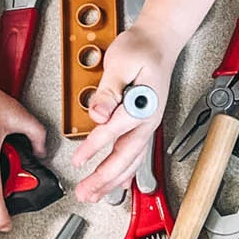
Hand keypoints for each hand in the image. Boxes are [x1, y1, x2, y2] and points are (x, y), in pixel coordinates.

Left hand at [72, 25, 173, 202]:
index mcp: (142, 104)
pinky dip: (125, 173)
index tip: (78, 160)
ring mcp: (147, 124)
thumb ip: (108, 90)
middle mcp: (148, 119)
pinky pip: (135, 155)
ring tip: (95, 194)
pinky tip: (117, 185)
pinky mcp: (143, 125)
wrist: (160, 43)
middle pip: (126, 155)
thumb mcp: (121, 62)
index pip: (115, 130)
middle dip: (105, 178)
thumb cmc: (142, 48)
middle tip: (86, 192)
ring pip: (131, 160)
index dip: (94, 147)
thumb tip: (99, 113)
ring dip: (113, 181)